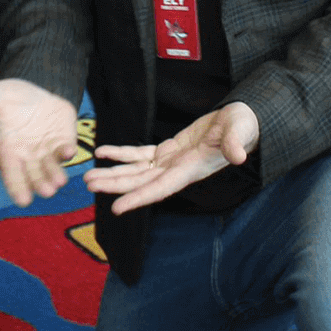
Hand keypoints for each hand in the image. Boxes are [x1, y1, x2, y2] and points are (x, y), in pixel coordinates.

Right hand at [0, 79, 75, 206]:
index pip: (11, 174)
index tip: (23, 200)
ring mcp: (47, 148)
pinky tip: (69, 151)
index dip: (17, 187)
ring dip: (56, 175)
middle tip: (46, 191)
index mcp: (8, 150)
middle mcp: (28, 155)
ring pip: (52, 168)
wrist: (31, 87)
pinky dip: (68, 152)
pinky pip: (67, 149)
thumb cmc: (5, 97)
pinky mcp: (63, 138)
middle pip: (34, 176)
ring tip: (58, 181)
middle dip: (40, 184)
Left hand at [84, 102, 259, 214]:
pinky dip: (121, 154)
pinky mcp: (167, 150)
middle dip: (114, 184)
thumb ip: (235, 143)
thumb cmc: (243, 126)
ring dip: (112, 173)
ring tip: (88, 176)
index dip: (138, 198)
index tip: (116, 208)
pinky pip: (139, 154)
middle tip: (88, 184)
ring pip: (136, 171)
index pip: (160, 188)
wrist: (242, 122)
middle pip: (140, 182)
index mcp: (191, 169)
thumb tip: (237, 156)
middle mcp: (177, 170)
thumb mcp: (240, 130)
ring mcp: (171, 161)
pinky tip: (103, 152)